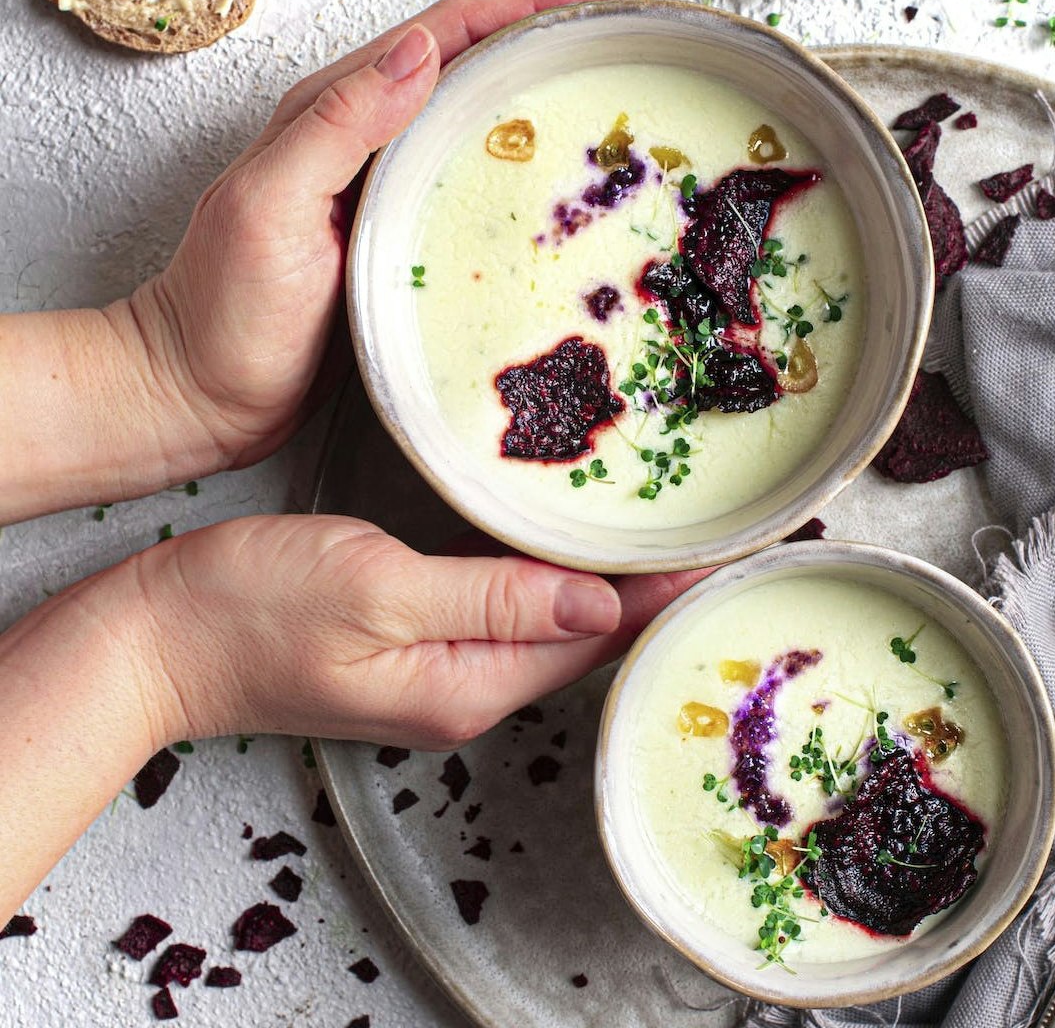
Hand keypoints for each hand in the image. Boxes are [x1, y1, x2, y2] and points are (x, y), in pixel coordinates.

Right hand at [127, 515, 698, 748]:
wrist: (154, 641)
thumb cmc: (250, 609)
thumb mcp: (379, 590)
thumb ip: (493, 598)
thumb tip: (598, 599)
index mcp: (469, 684)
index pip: (598, 636)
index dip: (666, 591)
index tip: (730, 550)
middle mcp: (467, 691)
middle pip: (587, 638)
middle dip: (653, 590)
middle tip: (715, 532)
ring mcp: (440, 674)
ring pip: (551, 626)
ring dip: (606, 584)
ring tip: (663, 536)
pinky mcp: (412, 647)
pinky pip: (507, 615)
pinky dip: (550, 581)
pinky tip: (566, 549)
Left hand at [138, 0, 642, 470]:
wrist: (201, 392)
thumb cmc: (225, 313)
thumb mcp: (269, 209)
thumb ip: (335, 128)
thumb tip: (419, 53)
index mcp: (333, 113)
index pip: (446, 34)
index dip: (528, 6)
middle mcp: (365, 139)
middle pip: (473, 61)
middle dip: (551, 32)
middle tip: (624, 27)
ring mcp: (385, 188)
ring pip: (478, 118)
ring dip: (543, 92)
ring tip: (609, 86)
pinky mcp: (400, 238)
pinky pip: (472, 182)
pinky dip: (521, 165)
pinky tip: (556, 181)